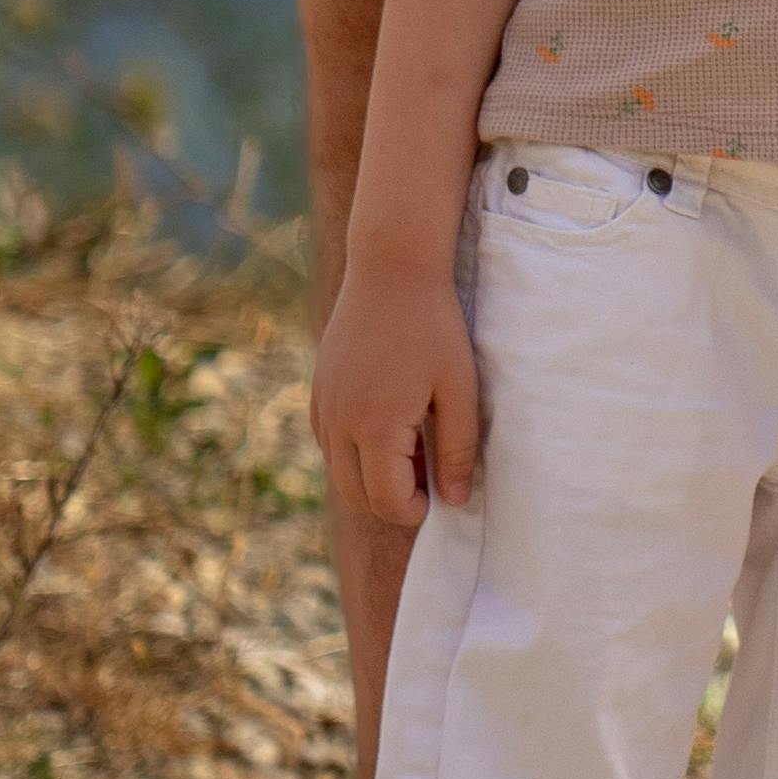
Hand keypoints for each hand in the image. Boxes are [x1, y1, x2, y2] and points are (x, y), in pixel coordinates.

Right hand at [315, 260, 478, 527]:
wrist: (391, 268)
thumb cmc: (434, 326)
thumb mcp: (459, 388)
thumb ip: (458, 449)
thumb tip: (455, 500)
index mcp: (376, 425)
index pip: (387, 499)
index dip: (416, 510)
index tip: (441, 495)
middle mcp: (339, 421)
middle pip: (355, 495)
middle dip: (392, 502)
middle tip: (429, 482)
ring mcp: (322, 405)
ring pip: (338, 471)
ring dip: (372, 478)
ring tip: (415, 450)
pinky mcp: (317, 391)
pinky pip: (329, 443)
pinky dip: (354, 453)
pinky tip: (390, 428)